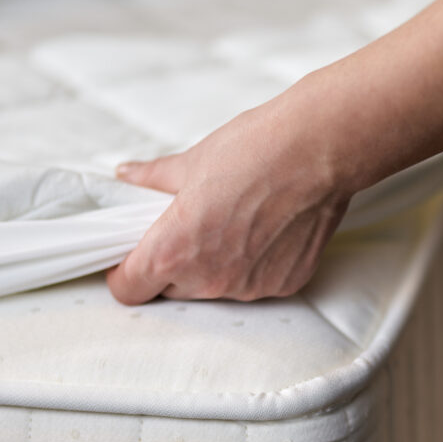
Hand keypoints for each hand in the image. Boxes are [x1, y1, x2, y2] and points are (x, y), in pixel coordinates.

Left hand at [107, 102, 351, 304]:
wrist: (318, 152)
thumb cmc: (254, 151)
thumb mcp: (191, 162)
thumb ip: (153, 179)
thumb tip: (129, 176)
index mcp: (173, 251)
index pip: (129, 289)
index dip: (125, 274)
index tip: (131, 258)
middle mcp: (209, 280)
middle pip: (171, 290)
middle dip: (172, 266)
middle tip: (189, 228)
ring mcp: (249, 287)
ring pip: (214, 288)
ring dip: (214, 267)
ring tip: (234, 224)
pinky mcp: (283, 284)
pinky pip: (254, 283)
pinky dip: (253, 265)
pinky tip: (266, 230)